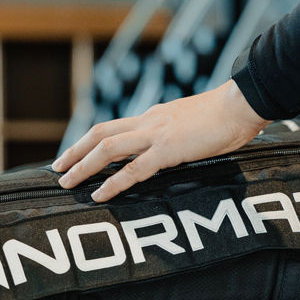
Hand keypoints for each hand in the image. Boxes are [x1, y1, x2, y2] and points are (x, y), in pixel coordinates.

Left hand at [52, 79, 268, 201]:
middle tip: (57, 169)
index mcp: (155, 116)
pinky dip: (113, 183)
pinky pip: (134, 170)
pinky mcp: (168, 150)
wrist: (243, 104)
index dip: (90, 141)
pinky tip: (98, 194)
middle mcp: (149, 122)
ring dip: (83, 165)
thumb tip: (175, 149)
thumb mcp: (194, 124)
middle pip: (100, 134)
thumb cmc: (227, 116)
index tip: (75, 154)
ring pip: (107, 148)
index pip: (115, 128)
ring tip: (66, 182)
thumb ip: (178, 135)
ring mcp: (156, 135)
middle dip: (75, 151)